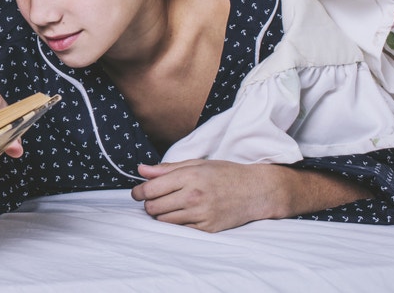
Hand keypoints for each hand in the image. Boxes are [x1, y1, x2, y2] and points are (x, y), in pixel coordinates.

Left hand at [131, 160, 284, 231]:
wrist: (256, 191)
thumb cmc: (225, 174)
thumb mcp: (197, 164)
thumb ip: (166, 169)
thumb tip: (141, 171)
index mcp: (189, 176)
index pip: (150, 189)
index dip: (138, 192)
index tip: (137, 193)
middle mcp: (194, 196)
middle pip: (153, 207)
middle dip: (149, 204)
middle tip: (154, 199)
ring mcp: (201, 214)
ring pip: (164, 220)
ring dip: (161, 214)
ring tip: (169, 206)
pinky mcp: (207, 228)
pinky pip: (180, 229)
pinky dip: (176, 223)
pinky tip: (182, 214)